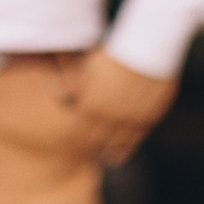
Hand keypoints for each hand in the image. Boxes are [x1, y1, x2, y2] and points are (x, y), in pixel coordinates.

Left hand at [63, 49, 176, 165]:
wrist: (145, 47)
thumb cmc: (114, 52)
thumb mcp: (88, 64)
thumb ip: (72, 82)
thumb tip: (56, 91)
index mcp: (90, 105)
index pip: (82, 129)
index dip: (81, 136)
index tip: (81, 140)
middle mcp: (109, 117)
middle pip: (99, 139)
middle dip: (95, 144)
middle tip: (94, 150)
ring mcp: (129, 119)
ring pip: (118, 142)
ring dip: (112, 150)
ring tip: (109, 156)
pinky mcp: (147, 117)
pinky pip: (136, 137)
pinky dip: (130, 145)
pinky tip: (126, 149)